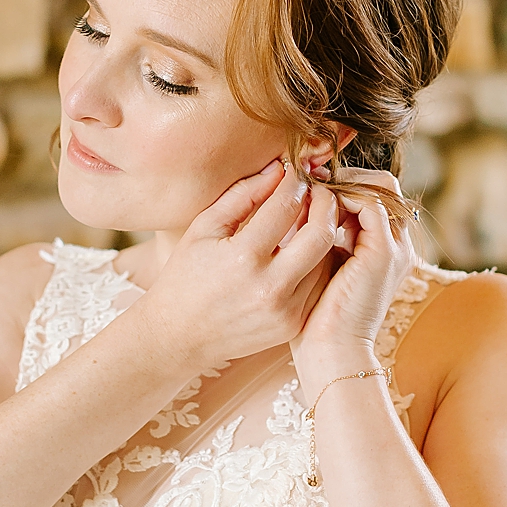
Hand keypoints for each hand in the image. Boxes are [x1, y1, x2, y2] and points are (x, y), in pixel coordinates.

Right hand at [135, 159, 341, 367]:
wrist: (179, 336)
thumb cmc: (186, 275)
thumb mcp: (204, 228)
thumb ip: (242, 195)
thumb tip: (278, 169)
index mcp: (242, 257)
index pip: (285, 207)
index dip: (294, 183)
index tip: (295, 173)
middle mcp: (269, 287)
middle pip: (321, 234)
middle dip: (326, 204)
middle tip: (319, 190)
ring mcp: (286, 310)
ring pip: (327, 260)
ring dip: (324, 233)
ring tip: (312, 216)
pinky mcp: (294, 325)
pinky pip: (319, 284)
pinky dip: (318, 262)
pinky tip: (305, 248)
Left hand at [293, 167, 422, 366]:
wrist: (330, 353)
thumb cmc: (315, 317)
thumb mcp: (318, 266)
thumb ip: (317, 235)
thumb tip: (298, 202)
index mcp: (383, 249)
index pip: (372, 195)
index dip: (341, 182)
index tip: (306, 182)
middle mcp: (396, 245)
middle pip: (381, 185)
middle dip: (343, 176)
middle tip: (307, 177)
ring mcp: (395, 247)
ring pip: (378, 186)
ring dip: (342, 181)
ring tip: (309, 187)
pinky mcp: (384, 252)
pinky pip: (369, 201)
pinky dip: (342, 194)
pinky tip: (314, 203)